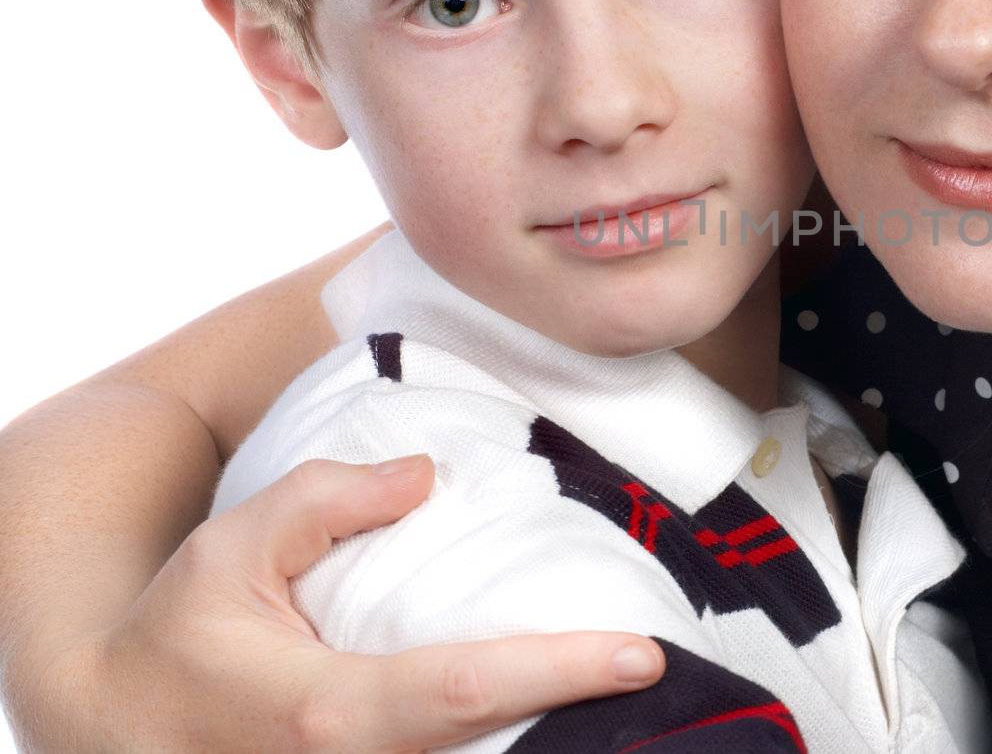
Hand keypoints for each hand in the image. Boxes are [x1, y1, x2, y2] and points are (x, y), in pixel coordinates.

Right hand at [30, 455, 663, 752]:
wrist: (118, 729)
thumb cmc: (181, 634)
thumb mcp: (231, 547)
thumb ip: (325, 501)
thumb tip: (424, 476)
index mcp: (328, 710)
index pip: (468, 691)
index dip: (560, 670)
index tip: (641, 654)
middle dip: (584, 723)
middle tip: (661, 675)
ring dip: (555, 739)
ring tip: (628, 694)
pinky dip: (507, 746)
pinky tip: (560, 720)